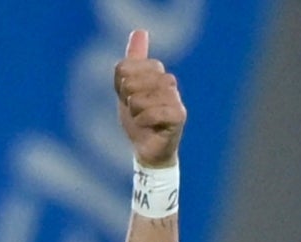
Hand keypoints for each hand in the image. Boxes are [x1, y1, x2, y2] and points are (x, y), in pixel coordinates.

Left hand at [113, 30, 183, 167]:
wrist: (147, 150)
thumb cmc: (138, 120)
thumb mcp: (127, 90)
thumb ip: (130, 64)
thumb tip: (140, 32)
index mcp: (156, 73)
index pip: (128, 66)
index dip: (121, 82)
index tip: (126, 96)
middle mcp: (168, 83)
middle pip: (136, 80)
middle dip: (128, 97)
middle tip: (134, 110)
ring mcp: (176, 99)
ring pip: (144, 98)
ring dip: (136, 111)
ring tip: (140, 118)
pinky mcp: (179, 117)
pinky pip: (155, 112)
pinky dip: (144, 121)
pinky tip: (146, 126)